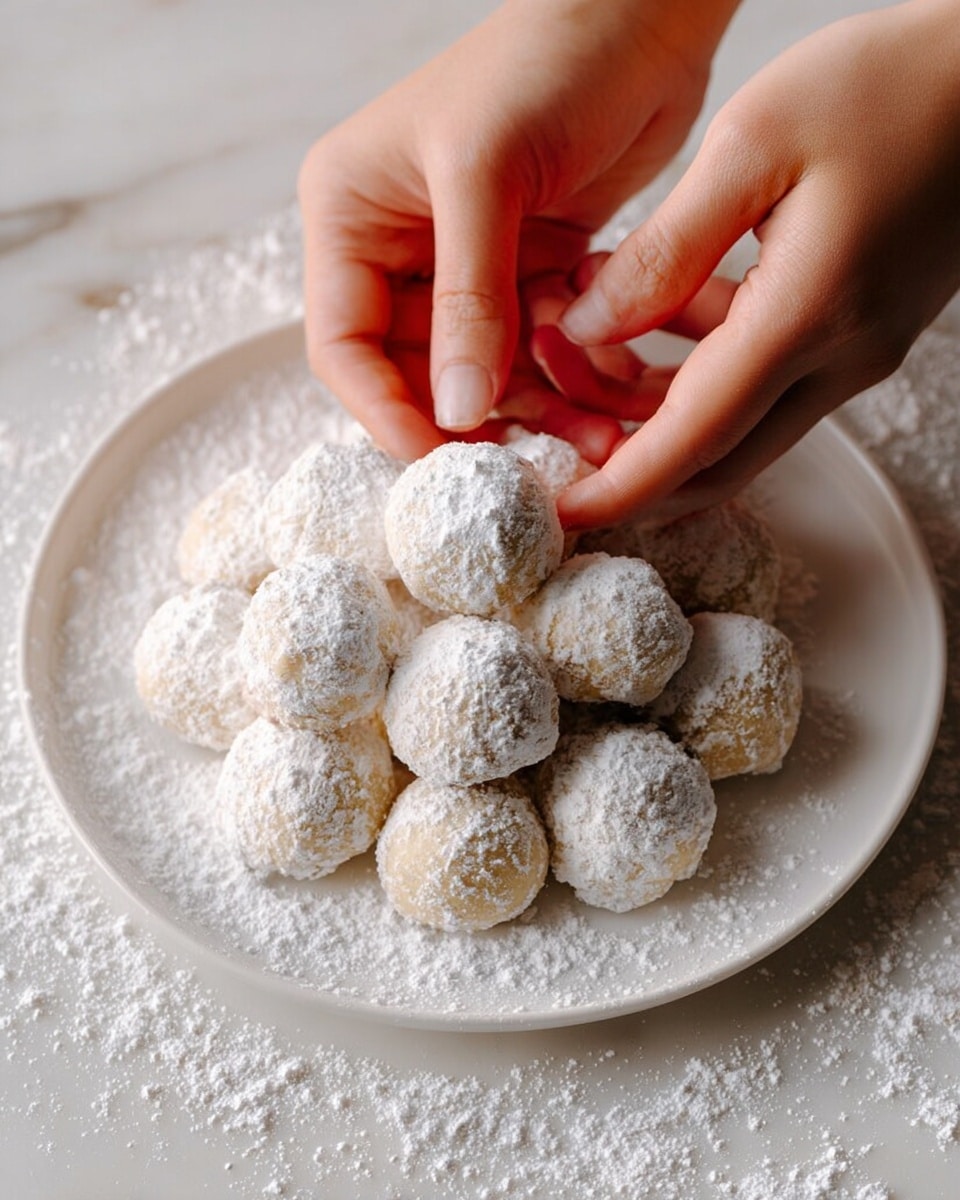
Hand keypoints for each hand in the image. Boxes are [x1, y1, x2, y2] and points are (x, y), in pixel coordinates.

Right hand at [297, 0, 737, 463]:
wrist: (644, 14)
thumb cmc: (545, 60)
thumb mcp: (486, 175)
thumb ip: (467, 297)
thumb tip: (454, 413)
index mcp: (350, 216)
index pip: (345, 346)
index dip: (387, 413)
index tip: (443, 463)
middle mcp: (398, 247)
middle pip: (417, 373)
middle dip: (475, 421)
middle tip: (530, 465)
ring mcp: (466, 265)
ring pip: (484, 373)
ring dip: (536, 410)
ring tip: (597, 439)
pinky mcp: (527, 272)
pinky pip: (537, 351)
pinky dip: (571, 378)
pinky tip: (611, 398)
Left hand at [551, 0, 959, 526]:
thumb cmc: (890, 82)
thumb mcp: (754, 143)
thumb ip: (664, 251)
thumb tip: (588, 329)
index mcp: (808, 316)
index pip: (694, 442)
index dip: (620, 488)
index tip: (562, 512)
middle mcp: (839, 358)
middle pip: (717, 461)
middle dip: (629, 471)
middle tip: (554, 447)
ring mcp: (856, 353)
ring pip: (737, 428)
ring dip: (655, 417)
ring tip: (579, 360)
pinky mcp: (858, 333)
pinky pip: (765, 384)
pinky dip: (698, 375)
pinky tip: (651, 319)